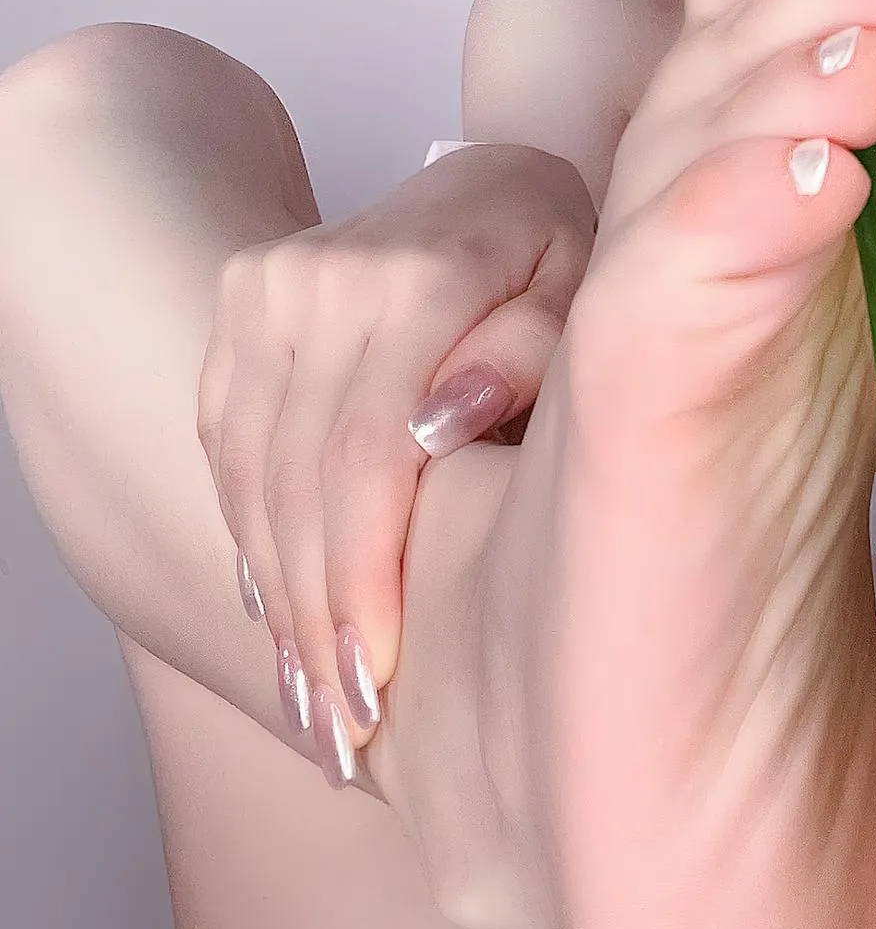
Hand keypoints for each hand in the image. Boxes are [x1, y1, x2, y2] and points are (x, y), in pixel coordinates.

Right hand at [197, 142, 595, 776]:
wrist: (497, 193)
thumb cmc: (571, 269)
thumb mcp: (596, 301)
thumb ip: (536, 353)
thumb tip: (444, 422)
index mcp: (423, 267)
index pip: (368, 452)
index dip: (365, 578)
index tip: (378, 682)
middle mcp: (326, 267)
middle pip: (298, 476)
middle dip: (317, 617)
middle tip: (341, 735)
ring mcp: (270, 282)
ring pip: (250, 470)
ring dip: (277, 597)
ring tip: (310, 708)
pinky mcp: (239, 306)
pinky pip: (226, 442)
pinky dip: (250, 537)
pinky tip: (279, 623)